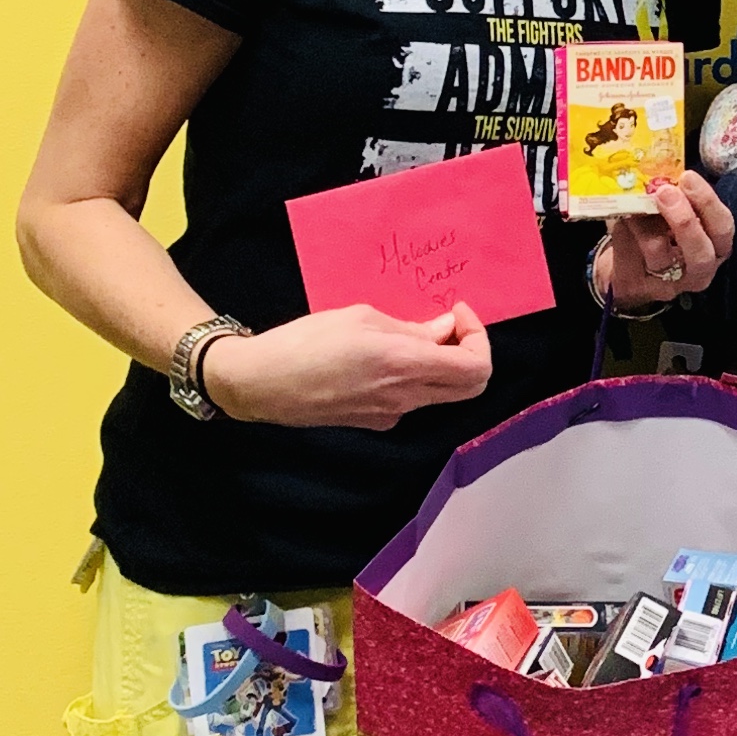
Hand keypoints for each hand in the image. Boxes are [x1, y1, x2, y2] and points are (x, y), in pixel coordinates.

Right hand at [200, 302, 493, 430]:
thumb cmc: (304, 342)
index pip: (476, 369)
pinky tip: (383, 357)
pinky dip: (414, 377)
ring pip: (440, 393)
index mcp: (405, 365)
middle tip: (446, 325)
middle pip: (469, 387)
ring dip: (440, 364)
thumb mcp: (360, 318)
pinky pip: (411, 399)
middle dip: (469, 352)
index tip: (456, 313)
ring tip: (409, 334)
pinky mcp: (373, 422)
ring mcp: (390, 415)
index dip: (478, 338)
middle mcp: (405, 397)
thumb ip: (410, 328)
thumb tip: (443, 331)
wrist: (258, 384)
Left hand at [601, 174, 733, 310]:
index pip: (722, 226)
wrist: (629, 264)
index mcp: (716, 245)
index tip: (687, 177)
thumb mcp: (673, 212)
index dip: (708, 202)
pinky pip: (635, 259)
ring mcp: (672, 284)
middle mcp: (701, 270)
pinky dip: (629, 234)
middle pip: (701, 252)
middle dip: (684, 220)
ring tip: (638, 204)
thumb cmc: (659, 231)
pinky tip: (625, 218)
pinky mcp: (642, 286)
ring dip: (648, 224)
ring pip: (663, 256)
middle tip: (666, 192)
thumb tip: (664, 176)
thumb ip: (676, 198)